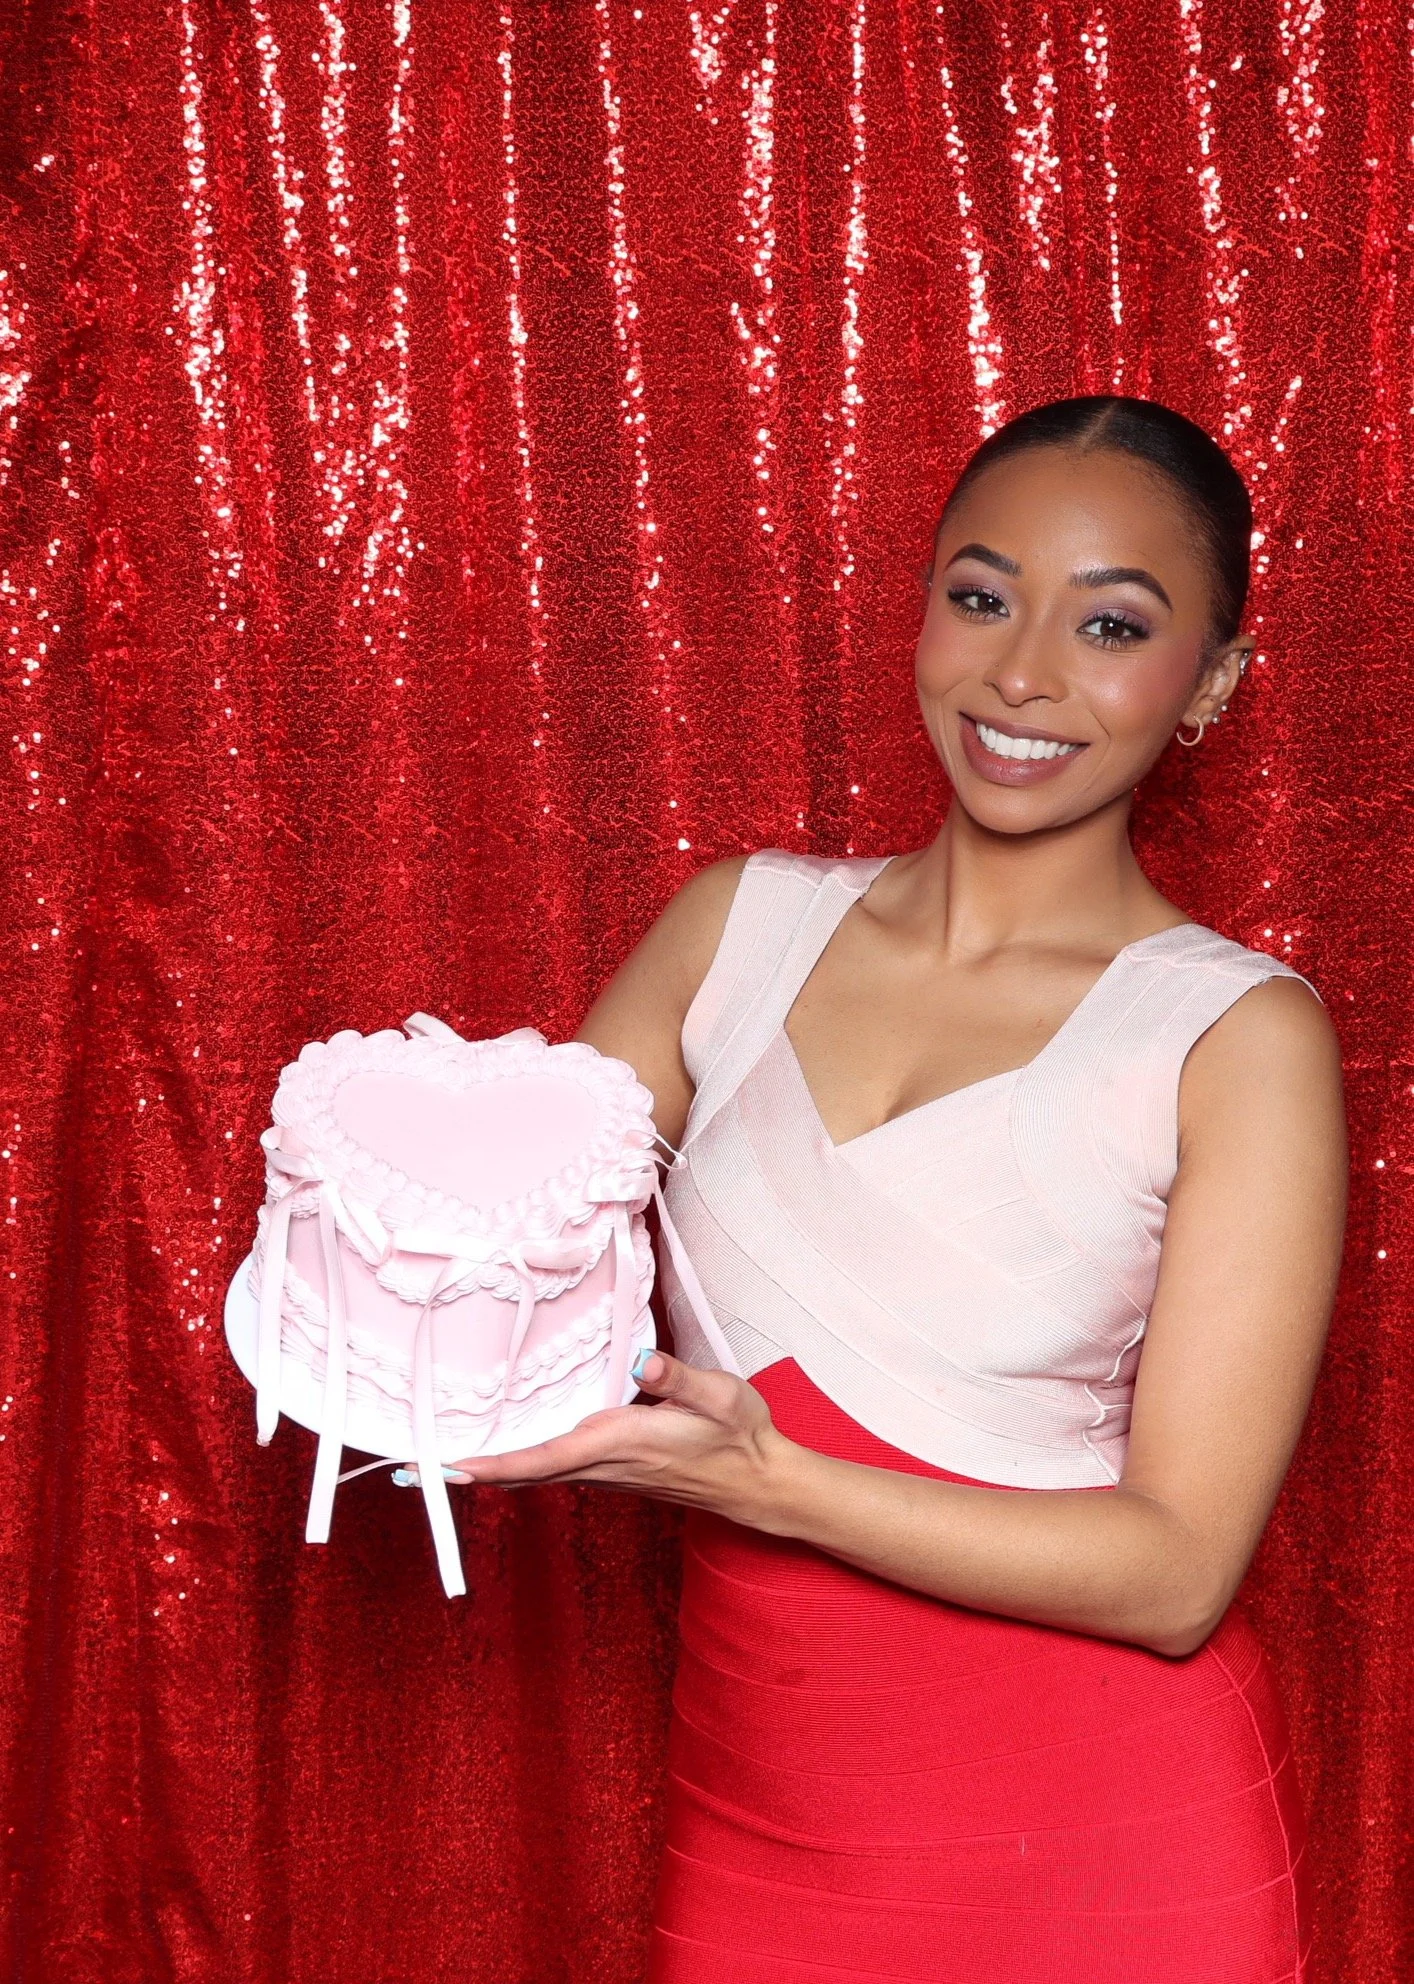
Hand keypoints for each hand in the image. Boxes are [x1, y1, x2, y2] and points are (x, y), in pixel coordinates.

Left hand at [426, 1352, 794, 1529]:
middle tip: (415, 1467)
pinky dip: (520, 1462)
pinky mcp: (615, 1470)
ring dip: (492, 1466)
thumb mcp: (721, 1396)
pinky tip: (503, 1448)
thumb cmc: (740, 1437)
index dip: (494, 1463)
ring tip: (442, 1455)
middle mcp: (605, 1464)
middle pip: (525, 1472)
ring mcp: (608, 1472)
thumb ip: (681, 1377)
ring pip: (536, 1472)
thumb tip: (641, 1361)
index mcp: (622, 1443)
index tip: (450, 1466)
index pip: (543, 1459)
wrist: (759, 1483)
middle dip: (474, 1468)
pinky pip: (554, 1469)